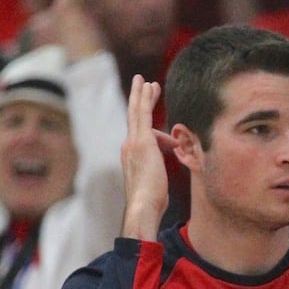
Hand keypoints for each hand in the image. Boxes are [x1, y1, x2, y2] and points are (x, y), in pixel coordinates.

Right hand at [120, 74, 171, 240]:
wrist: (143, 206)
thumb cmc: (152, 201)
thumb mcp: (156, 183)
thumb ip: (156, 173)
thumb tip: (159, 173)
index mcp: (133, 156)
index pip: (141, 134)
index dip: (146, 122)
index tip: (150, 111)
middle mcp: (129, 146)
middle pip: (134, 118)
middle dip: (139, 101)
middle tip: (144, 84)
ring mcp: (133, 143)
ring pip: (137, 112)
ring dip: (143, 95)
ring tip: (150, 83)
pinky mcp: (141, 141)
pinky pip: (143, 113)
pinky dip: (145, 98)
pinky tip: (151, 87)